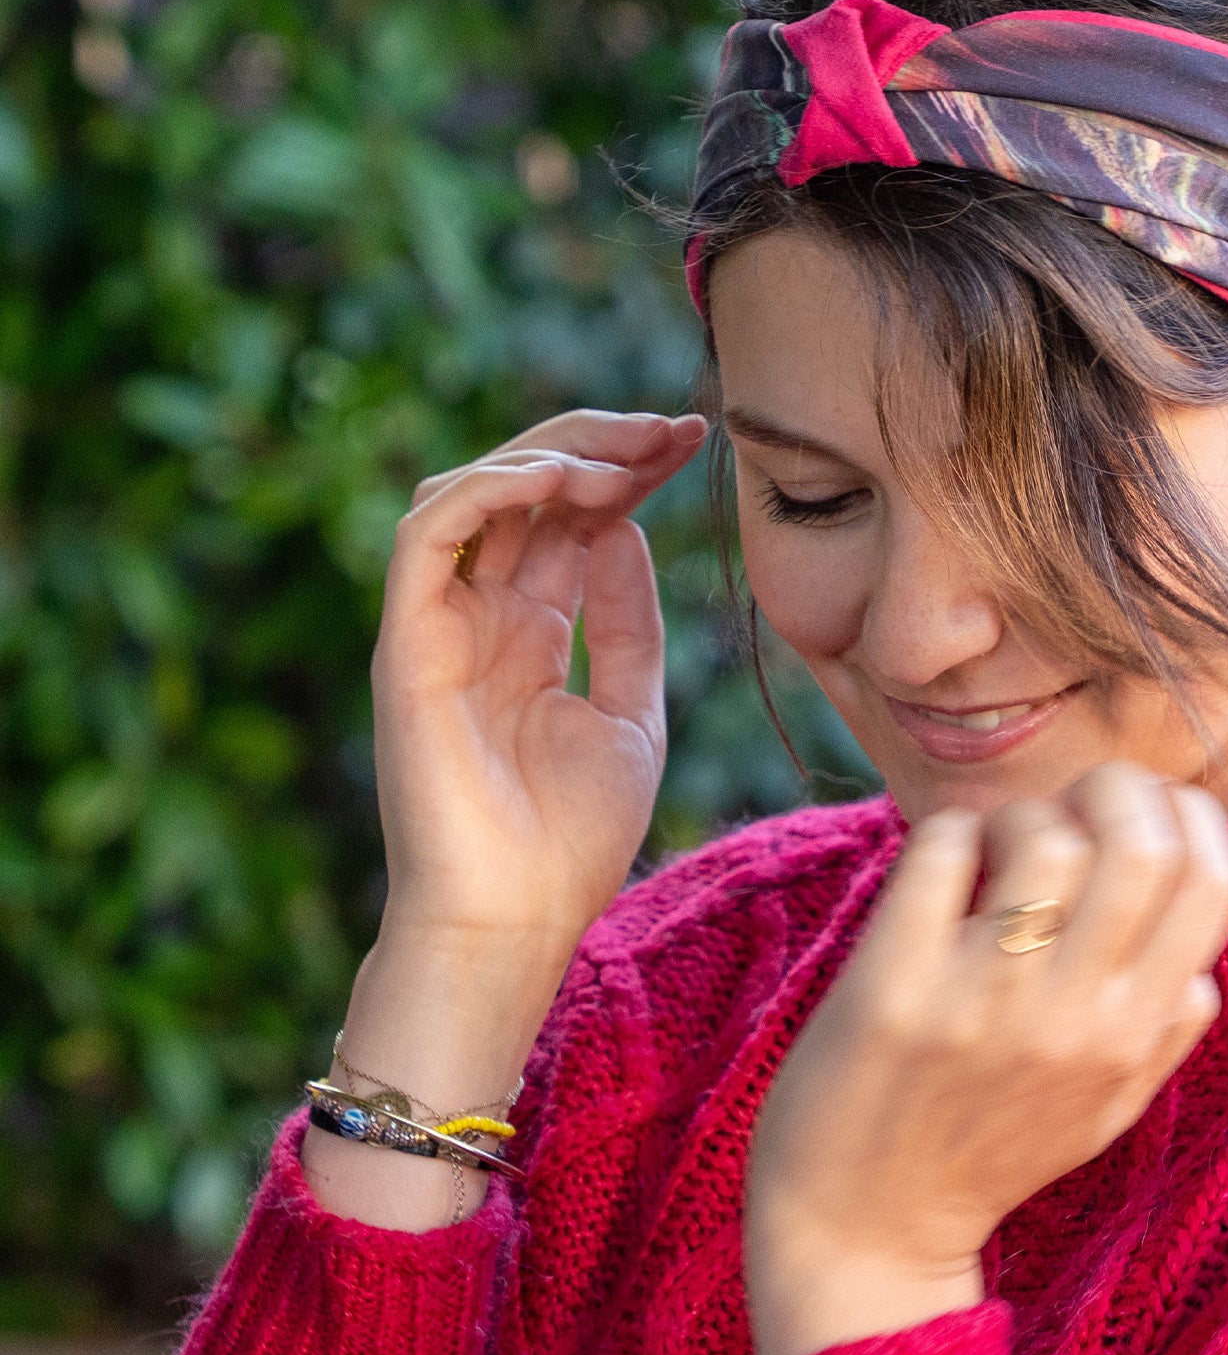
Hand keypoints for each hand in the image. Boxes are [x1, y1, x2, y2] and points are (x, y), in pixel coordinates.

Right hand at [371, 408, 702, 980]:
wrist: (516, 925)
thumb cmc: (569, 841)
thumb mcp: (630, 712)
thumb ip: (627, 621)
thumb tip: (628, 529)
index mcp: (528, 633)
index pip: (569, 520)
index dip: (626, 470)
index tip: (694, 441)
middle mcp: (478, 618)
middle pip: (523, 491)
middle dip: (598, 444)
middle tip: (672, 428)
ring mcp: (438, 627)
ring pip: (470, 492)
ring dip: (549, 455)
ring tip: (626, 458)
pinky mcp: (406, 643)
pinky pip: (428, 534)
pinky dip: (494, 490)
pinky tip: (568, 483)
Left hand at [743, 763, 1227, 1354]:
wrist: (866, 1234)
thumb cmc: (989, 1150)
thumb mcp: (1110, 1104)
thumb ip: (1167, 1026)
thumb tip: (1197, 931)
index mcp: (1135, 1037)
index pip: (1213, 880)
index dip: (1185, 814)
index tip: (1139, 816)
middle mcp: (1075, 1018)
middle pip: (1142, 840)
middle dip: (1111, 788)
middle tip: (1068, 811)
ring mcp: (984, 1002)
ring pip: (1045, 836)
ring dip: (1019, 816)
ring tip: (993, 851)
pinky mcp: (895, 986)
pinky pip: (941, 848)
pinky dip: (945, 835)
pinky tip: (938, 872)